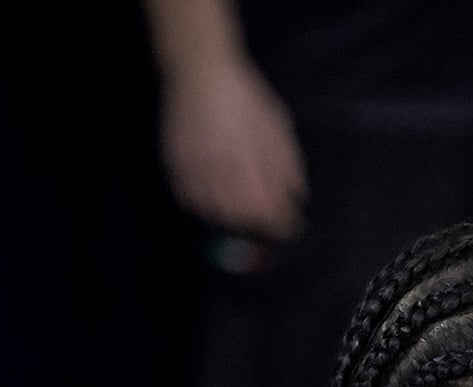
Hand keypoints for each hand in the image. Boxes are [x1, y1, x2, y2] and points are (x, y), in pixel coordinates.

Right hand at [158, 54, 307, 238]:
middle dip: (257, 220)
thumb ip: (287, 165)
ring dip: (230, 215)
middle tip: (265, 214)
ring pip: (215, 211)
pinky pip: (189, 198)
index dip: (281, 223)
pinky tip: (213, 195)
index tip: (290, 225)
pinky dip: (203, 203)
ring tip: (240, 207)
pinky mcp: (175, 166)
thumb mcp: (277, 128)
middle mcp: (222, 173)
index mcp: (250, 165)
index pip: (268, 210)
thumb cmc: (246, 100)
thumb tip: (296, 197)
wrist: (200, 75)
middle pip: (241, 216)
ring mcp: (196, 170)